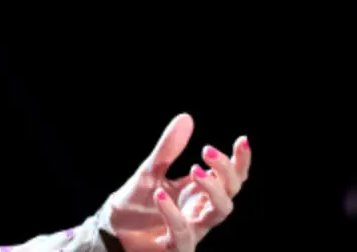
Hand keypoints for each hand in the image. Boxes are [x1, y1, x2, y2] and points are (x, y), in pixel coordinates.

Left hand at [106, 113, 251, 250]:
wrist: (114, 231)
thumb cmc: (137, 203)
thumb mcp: (151, 171)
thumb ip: (168, 149)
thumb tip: (186, 117)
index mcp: (198, 193)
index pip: (229, 178)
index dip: (240, 162)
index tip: (242, 140)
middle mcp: (200, 211)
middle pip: (230, 193)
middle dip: (226, 172)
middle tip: (207, 150)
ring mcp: (193, 231)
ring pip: (218, 213)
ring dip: (211, 190)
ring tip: (194, 170)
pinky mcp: (177, 247)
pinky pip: (183, 233)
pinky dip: (173, 214)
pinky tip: (159, 195)